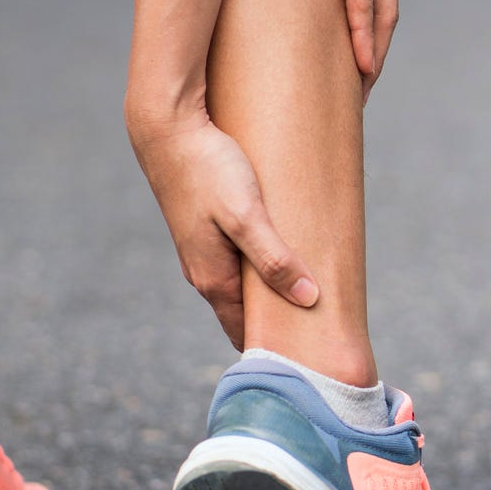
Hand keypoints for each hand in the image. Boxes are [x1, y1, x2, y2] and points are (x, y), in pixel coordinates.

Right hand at [127, 111, 317, 347]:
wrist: (168, 131)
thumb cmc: (208, 169)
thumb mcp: (246, 215)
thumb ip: (274, 259)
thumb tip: (307, 299)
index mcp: (214, 280)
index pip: (247, 333)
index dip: (278, 348)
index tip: (311, 358)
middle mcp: (206, 273)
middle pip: (247, 314)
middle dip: (281, 324)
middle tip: (322, 331)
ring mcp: (206, 252)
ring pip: (246, 286)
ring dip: (274, 294)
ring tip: (314, 299)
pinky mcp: (209, 230)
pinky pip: (242, 262)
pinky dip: (266, 268)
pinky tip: (290, 259)